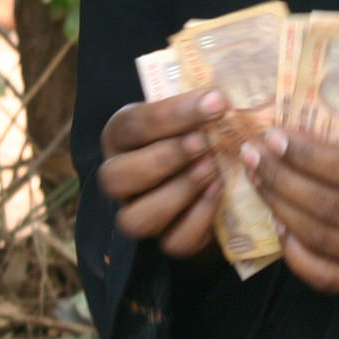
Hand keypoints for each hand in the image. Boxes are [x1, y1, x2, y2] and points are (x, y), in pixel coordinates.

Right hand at [98, 89, 225, 257]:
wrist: (215, 165)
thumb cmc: (200, 127)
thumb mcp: (194, 110)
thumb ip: (201, 103)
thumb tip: (223, 95)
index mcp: (120, 136)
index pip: (133, 125)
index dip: (174, 114)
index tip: (216, 102)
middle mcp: (119, 177)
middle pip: (116, 177)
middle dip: (164, 158)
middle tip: (203, 142)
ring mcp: (138, 212)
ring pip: (135, 219)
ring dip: (177, 192)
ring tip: (211, 169)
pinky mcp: (166, 239)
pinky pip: (173, 242)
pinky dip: (199, 218)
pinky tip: (219, 192)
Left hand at [242, 129, 338, 293]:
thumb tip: (281, 134)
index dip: (309, 155)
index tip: (274, 137)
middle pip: (329, 205)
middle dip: (282, 178)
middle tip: (253, 156)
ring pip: (319, 236)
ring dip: (279, 206)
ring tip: (257, 181)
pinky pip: (320, 273)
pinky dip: (292, 250)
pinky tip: (277, 223)